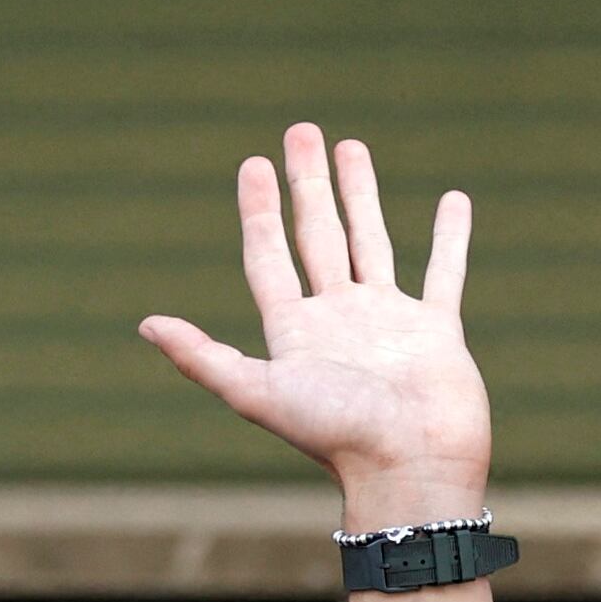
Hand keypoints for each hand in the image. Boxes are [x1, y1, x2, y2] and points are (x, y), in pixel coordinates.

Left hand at [140, 127, 491, 521]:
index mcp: (294, 332)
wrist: (411, 469)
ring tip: (352, 147)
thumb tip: (146, 324)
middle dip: (308, 185)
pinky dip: (450, 237)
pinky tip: (454, 201)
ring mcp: (388, 323)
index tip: (254, 164)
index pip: (268, 257)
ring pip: (371, 242)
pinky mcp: (436, 331)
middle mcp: (338, 320)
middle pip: (317, 236)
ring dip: (361, 196)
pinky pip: (444, 272)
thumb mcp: (257, 393)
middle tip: (303, 132)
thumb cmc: (336, 436)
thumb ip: (203, 357)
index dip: (259, 212)